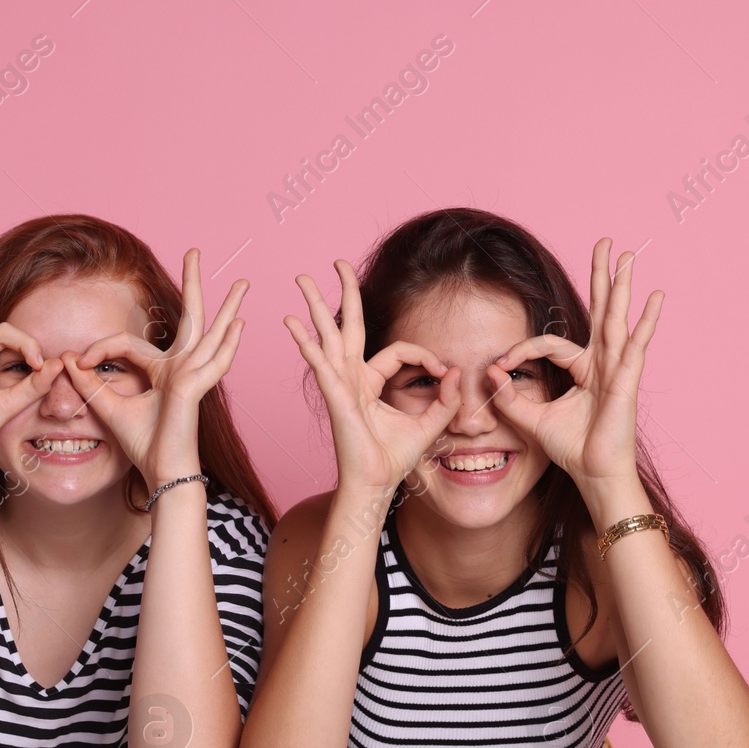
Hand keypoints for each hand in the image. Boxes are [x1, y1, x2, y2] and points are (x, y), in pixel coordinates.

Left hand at [61, 248, 246, 491]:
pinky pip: (213, 361)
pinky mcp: (194, 387)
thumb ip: (90, 384)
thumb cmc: (143, 445)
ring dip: (227, 307)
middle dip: (192, 283)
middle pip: (190, 319)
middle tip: (193, 251)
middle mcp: (182, 368)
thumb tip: (68, 361)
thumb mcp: (107, 407)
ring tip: (243, 283)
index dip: (100, 349)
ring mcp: (193, 375)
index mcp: (165, 372)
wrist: (160, 472)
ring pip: (210, 333)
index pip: (130, 345)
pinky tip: (240, 325)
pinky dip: (228, 344)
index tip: (78, 360)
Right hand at [286, 259, 461, 495]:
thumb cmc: (393, 460)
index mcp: (370, 383)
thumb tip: (454, 372)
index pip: (396, 350)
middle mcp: (352, 378)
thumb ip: (445, 400)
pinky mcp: (335, 397)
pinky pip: (322, 366)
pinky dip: (308, 346)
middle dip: (344, 293)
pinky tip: (294, 327)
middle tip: (336, 263)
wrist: (376, 484)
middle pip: (348, 326)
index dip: (423, 355)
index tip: (442, 371)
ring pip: (328, 337)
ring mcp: (340, 385)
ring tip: (301, 280)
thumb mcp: (429, 425)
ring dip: (315, 307)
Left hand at [488, 238, 663, 495]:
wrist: (593, 474)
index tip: (502, 363)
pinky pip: (635, 345)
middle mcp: (602, 363)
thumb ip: (509, 395)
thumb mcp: (531, 419)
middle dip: (601, 276)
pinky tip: (655, 297)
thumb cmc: (572, 449)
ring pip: (616, 319)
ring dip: (620, 286)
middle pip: (600, 310)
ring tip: (628, 254)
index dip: (523, 350)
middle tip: (606, 242)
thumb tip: (491, 370)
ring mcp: (617, 369)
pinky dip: (646, 321)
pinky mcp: (626, 380)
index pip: (550, 344)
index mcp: (583, 370)